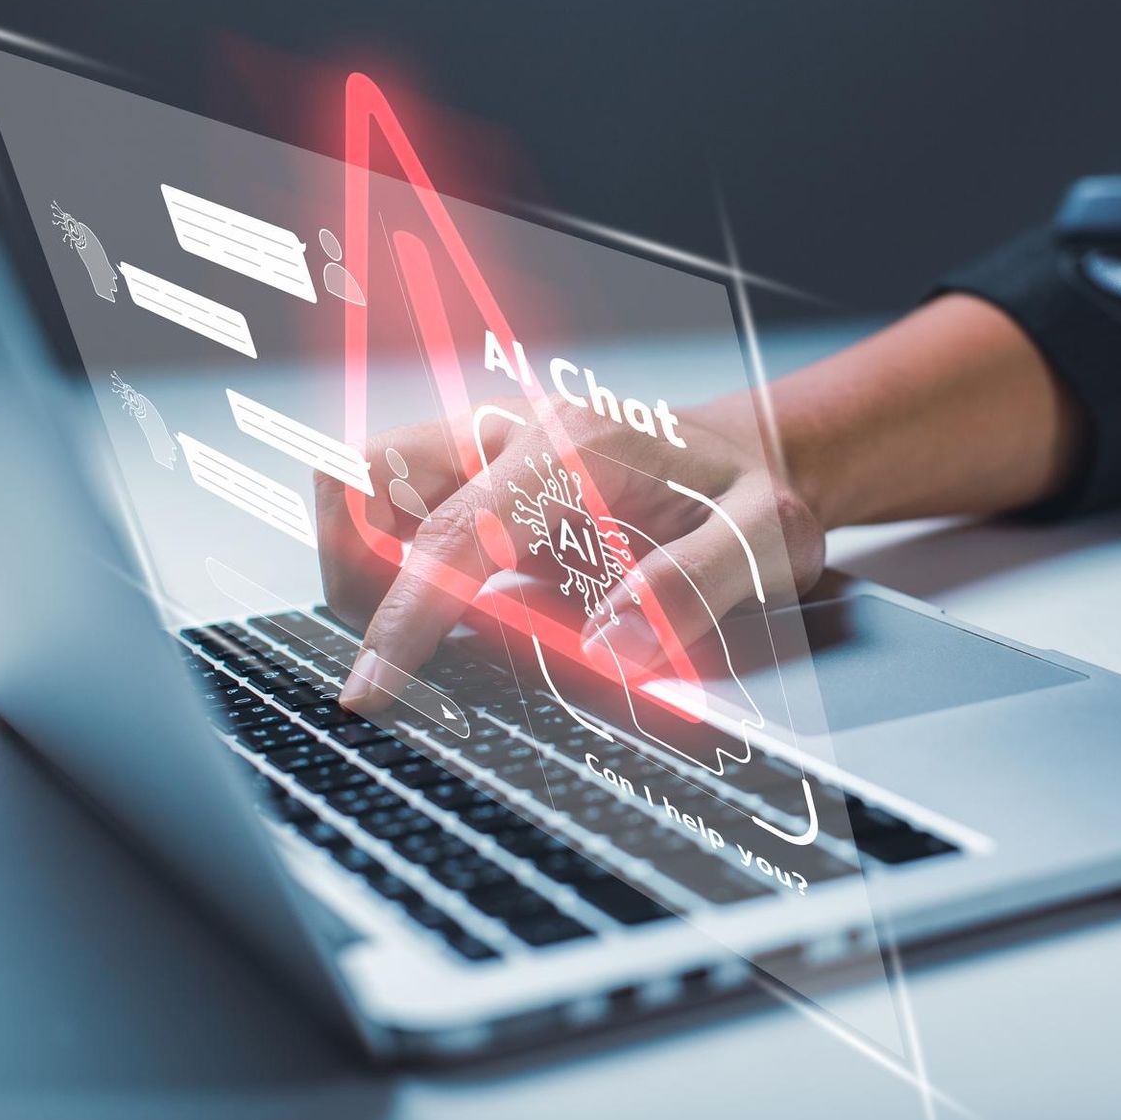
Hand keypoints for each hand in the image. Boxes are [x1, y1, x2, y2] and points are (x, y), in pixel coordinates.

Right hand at [316, 393, 823, 712]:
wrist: (754, 452)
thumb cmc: (756, 493)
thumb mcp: (764, 541)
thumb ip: (695, 588)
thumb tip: (614, 652)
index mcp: (578, 444)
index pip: (456, 532)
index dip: (404, 615)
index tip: (373, 688)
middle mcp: (514, 431)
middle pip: (368, 480)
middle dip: (356, 578)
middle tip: (403, 663)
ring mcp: (486, 449)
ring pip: (366, 489)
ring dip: (367, 569)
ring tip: (425, 642)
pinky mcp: (477, 479)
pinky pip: (397, 514)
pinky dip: (396, 569)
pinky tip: (452, 619)